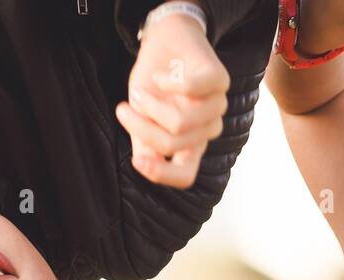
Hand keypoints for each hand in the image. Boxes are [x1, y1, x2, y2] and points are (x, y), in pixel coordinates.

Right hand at [116, 12, 229, 188]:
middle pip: (172, 145)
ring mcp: (216, 107)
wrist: (166, 40)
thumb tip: (144, 163)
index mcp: (190, 145)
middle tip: (123, 108)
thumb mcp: (141, 115)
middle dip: (141, 128)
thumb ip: (145, 141)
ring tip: (139, 89)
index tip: (136, 161)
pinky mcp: (219, 81)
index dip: (161, 174)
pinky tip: (159, 77)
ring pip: (180, 122)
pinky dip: (166, 83)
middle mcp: (206, 130)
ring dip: (150, 104)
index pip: (185, 176)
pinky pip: (191, 91)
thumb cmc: (152, 83)